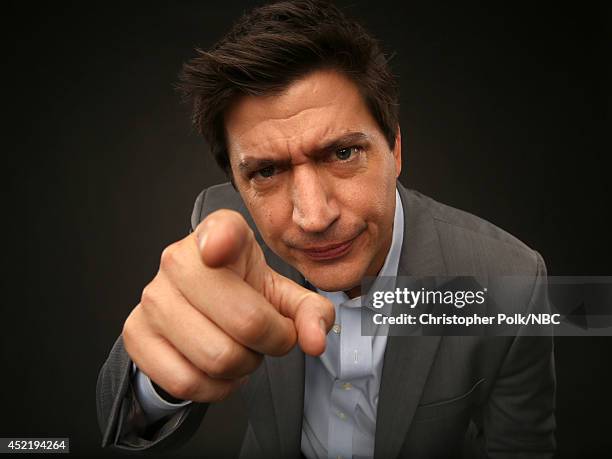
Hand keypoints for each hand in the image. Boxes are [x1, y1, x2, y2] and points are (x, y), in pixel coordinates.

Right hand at [122, 209, 334, 402]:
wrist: (200, 307)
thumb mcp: (282, 295)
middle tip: (269, 337)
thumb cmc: (243, 293)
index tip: (218, 251)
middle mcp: (179, 259)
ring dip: (244, 366)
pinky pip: (185, 381)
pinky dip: (215, 388)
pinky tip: (219, 370)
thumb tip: (314, 340)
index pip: (220, 232)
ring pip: (217, 357)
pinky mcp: (135, 333)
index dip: (221, 241)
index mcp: (222, 235)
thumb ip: (310, 312)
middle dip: (271, 342)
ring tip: (242, 349)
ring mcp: (153, 297)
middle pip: (245, 321)